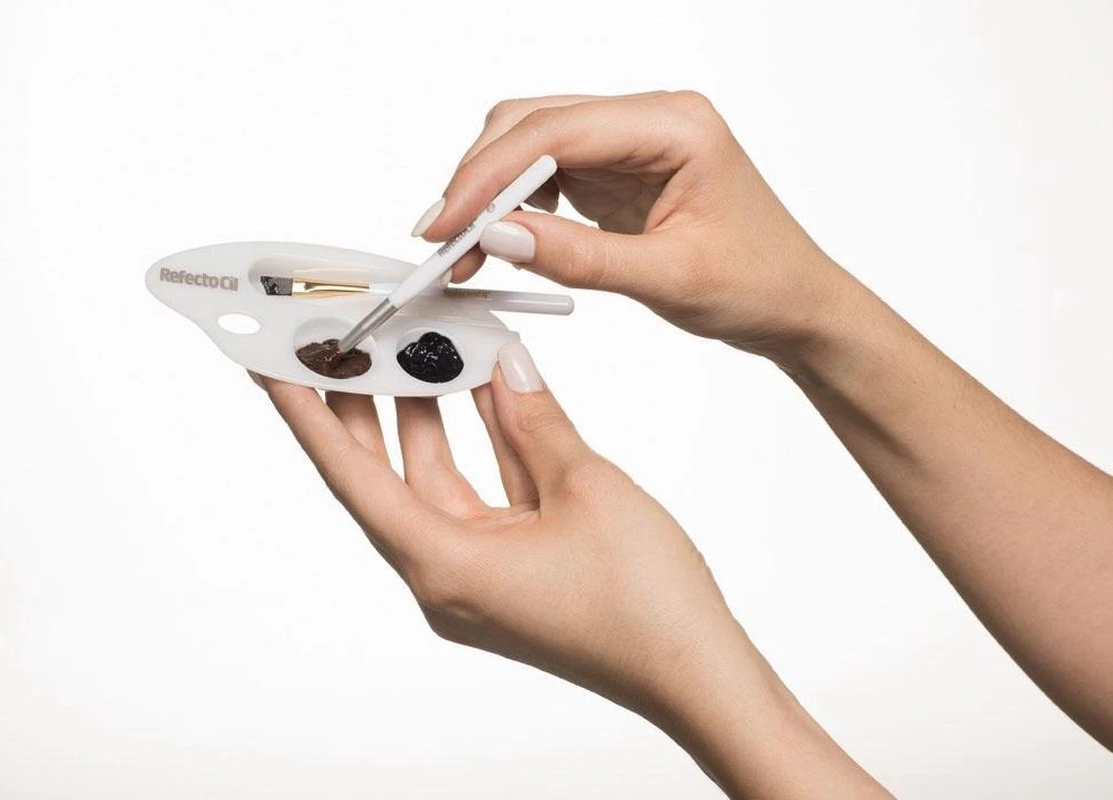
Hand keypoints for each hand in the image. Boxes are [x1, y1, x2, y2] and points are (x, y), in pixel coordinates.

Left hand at [253, 345, 887, 796]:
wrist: (697, 674)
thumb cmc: (645, 604)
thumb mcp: (584, 486)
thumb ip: (534, 418)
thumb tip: (504, 363)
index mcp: (443, 565)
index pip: (352, 475)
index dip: (308, 413)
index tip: (270, 362)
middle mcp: (445, 574)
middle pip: (385, 471)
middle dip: (363, 400)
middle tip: (343, 334)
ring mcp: (477, 573)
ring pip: (432, 475)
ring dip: (426, 411)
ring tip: (411, 341)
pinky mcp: (509, 569)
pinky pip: (478, 489)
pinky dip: (477, 440)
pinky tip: (479, 386)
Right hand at [411, 91, 857, 365]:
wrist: (795, 305)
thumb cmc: (759, 284)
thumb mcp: (668, 278)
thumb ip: (579, 256)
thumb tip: (496, 235)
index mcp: (675, 125)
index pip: (557, 131)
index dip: (488, 175)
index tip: (444, 222)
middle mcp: (649, 119)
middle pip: (533, 123)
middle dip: (479, 181)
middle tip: (442, 242)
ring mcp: (630, 142)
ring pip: (531, 144)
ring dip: (489, 193)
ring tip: (464, 250)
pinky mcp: (617, 171)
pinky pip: (546, 173)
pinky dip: (512, 204)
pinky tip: (500, 240)